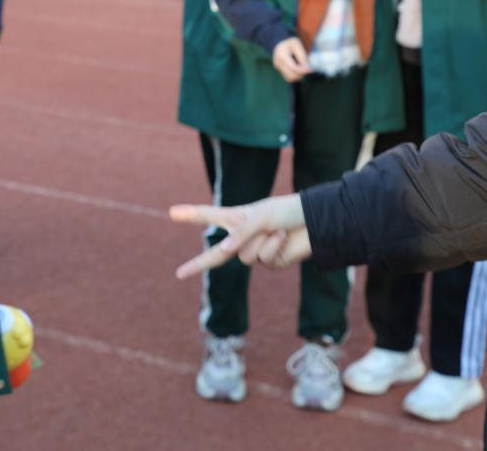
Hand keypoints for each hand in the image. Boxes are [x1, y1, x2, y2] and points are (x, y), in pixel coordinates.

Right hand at [169, 194, 310, 278]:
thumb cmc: (285, 212)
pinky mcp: (269, 263)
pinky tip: (283, 239)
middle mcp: (242, 237)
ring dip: (261, 241)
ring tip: (275, 230)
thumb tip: (224, 253)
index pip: (209, 216)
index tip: (172, 213)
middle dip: (197, 265)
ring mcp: (255, 252)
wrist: (314, 223)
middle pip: (215, 255)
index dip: (191, 214)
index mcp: (237, 219)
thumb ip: (240, 233)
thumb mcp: (259, 216)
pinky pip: (262, 259)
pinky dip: (273, 247)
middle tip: (179, 274)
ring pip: (245, 255)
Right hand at [272, 37, 312, 82]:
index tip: (310, 69)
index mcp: (282, 56)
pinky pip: (288, 77)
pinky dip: (294, 76)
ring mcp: (278, 68)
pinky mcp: (279, 70)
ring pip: (290, 78)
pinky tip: (298, 70)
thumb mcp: (297, 46)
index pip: (293, 68)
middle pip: (291, 75)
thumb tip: (307, 68)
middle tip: (308, 69)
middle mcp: (278, 63)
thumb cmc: (289, 42)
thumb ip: (302, 57)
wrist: (279, 42)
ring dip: (298, 76)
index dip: (303, 70)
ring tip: (303, 69)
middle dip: (301, 74)